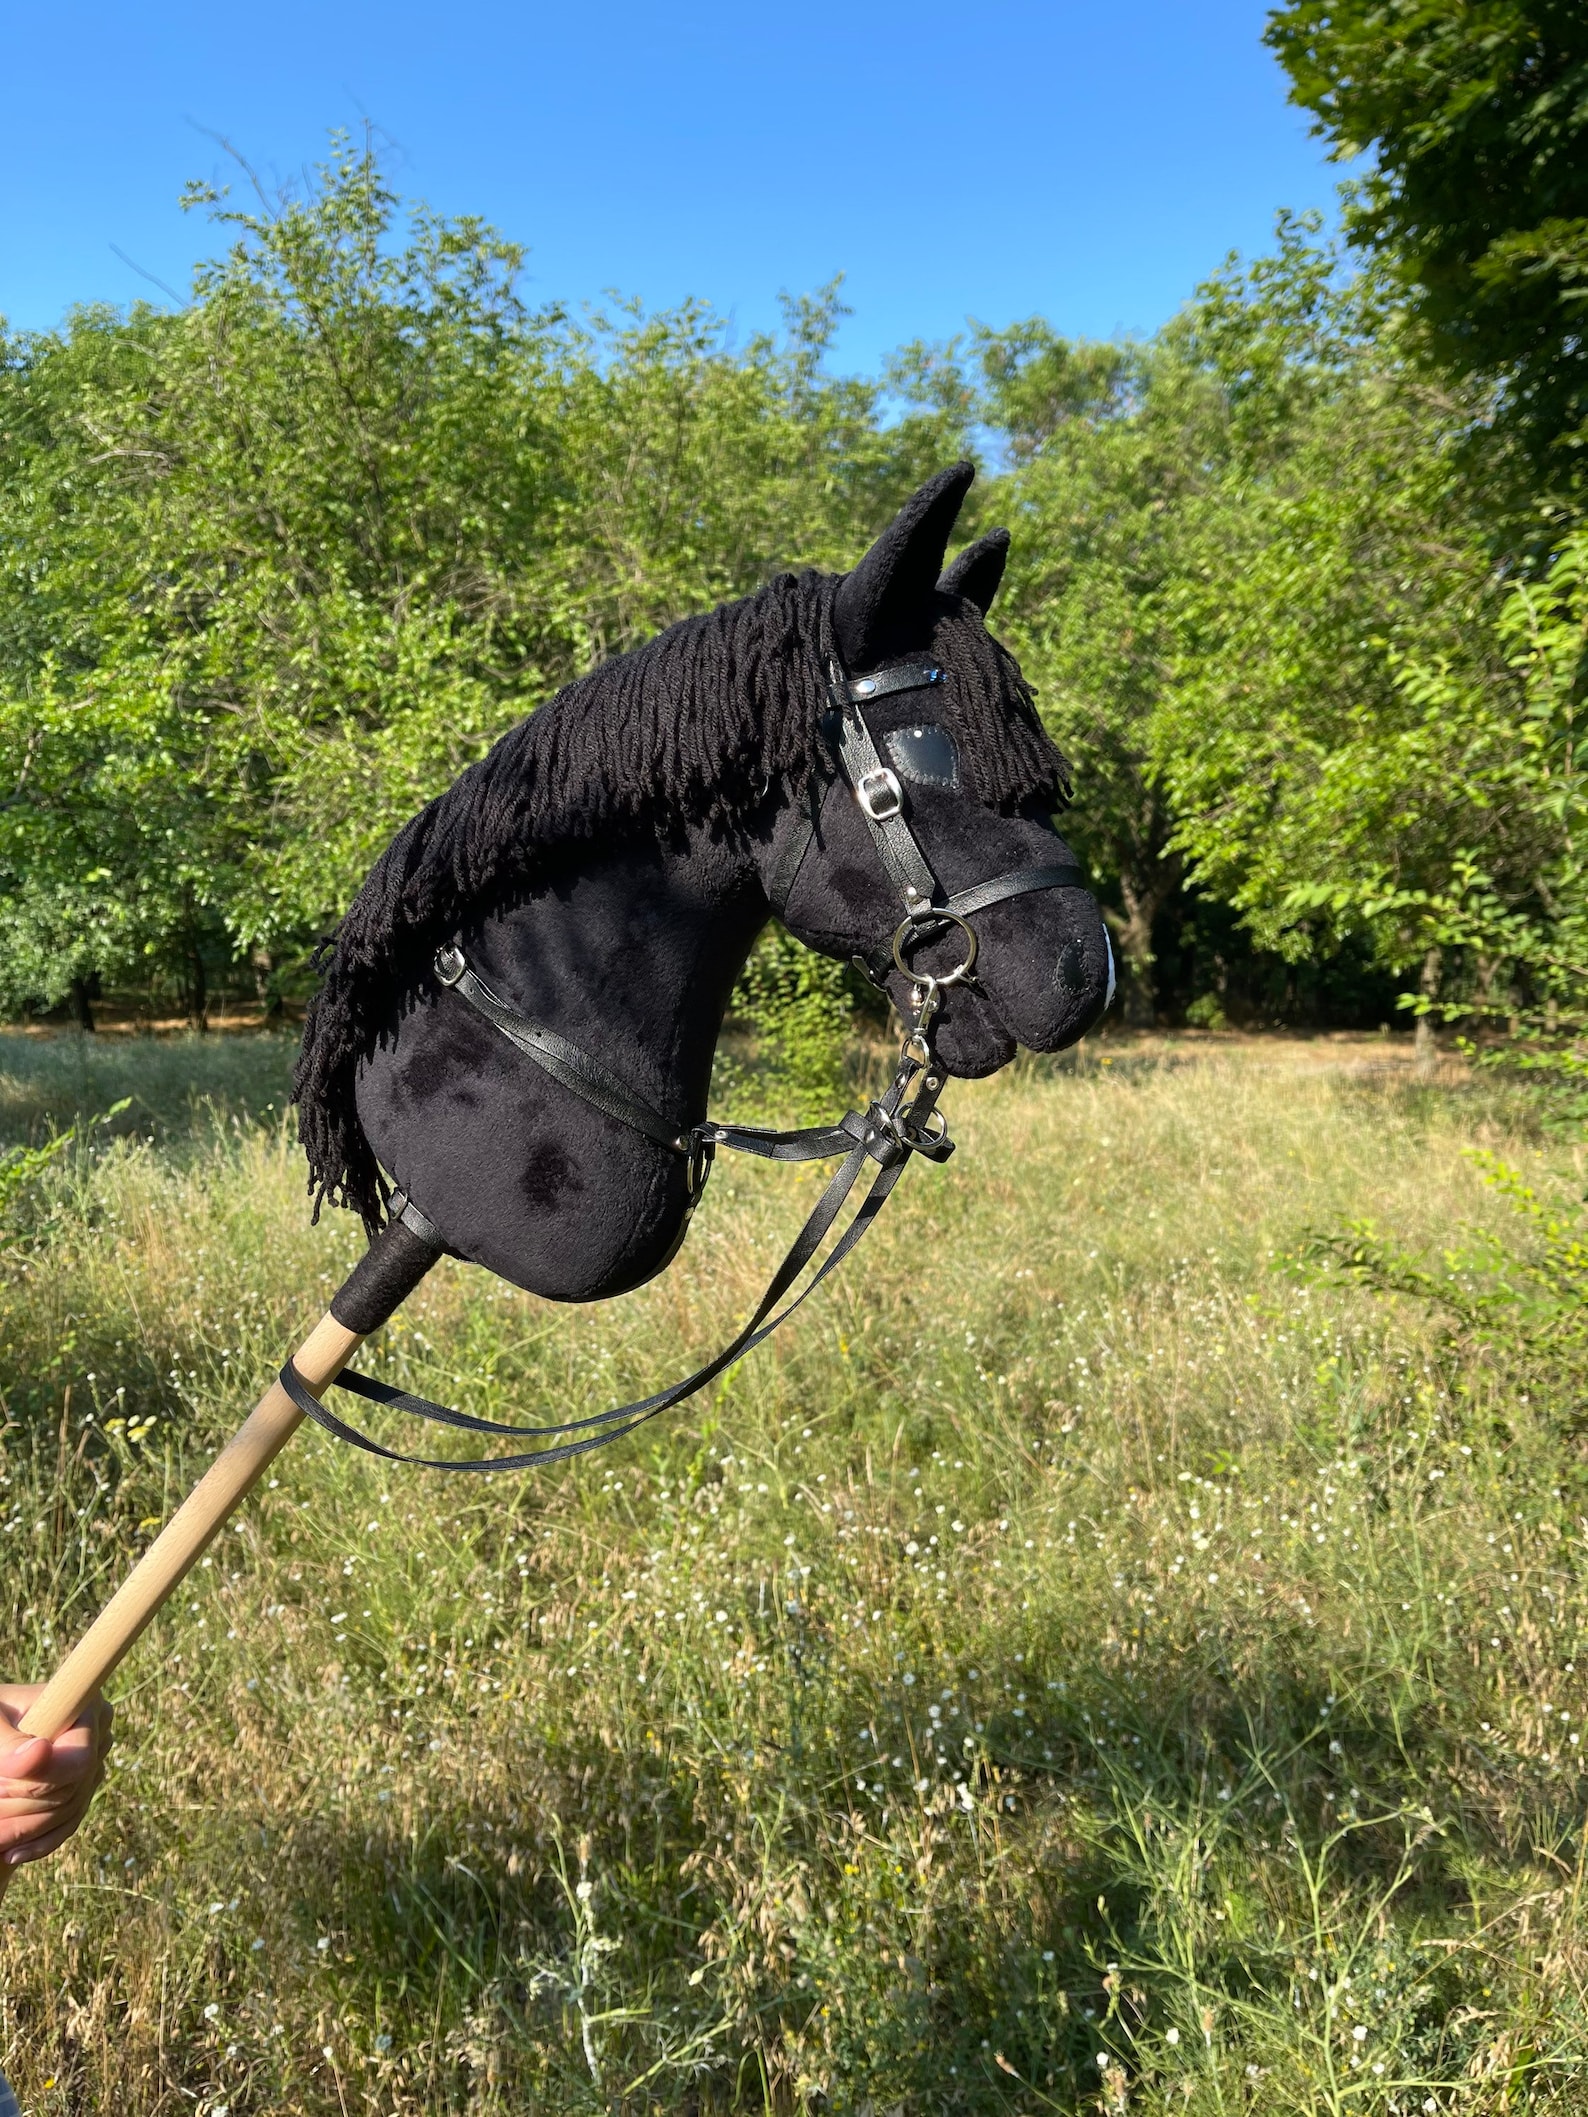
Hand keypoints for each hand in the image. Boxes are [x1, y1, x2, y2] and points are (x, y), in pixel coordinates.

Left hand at [0, 1686, 113, 1865]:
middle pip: (71, 1789)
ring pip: (68, 1811)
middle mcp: (99, 1732)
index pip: (77, 1759)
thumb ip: (10, 1741)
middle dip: (21, 1807)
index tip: (0, 1779)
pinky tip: (12, 1854)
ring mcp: (95, 1761)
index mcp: (84, 1704)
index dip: (39, 1779)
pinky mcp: (82, 1787)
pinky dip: (40, 1842)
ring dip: (24, 1830)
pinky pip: (69, 1822)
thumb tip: (37, 1755)